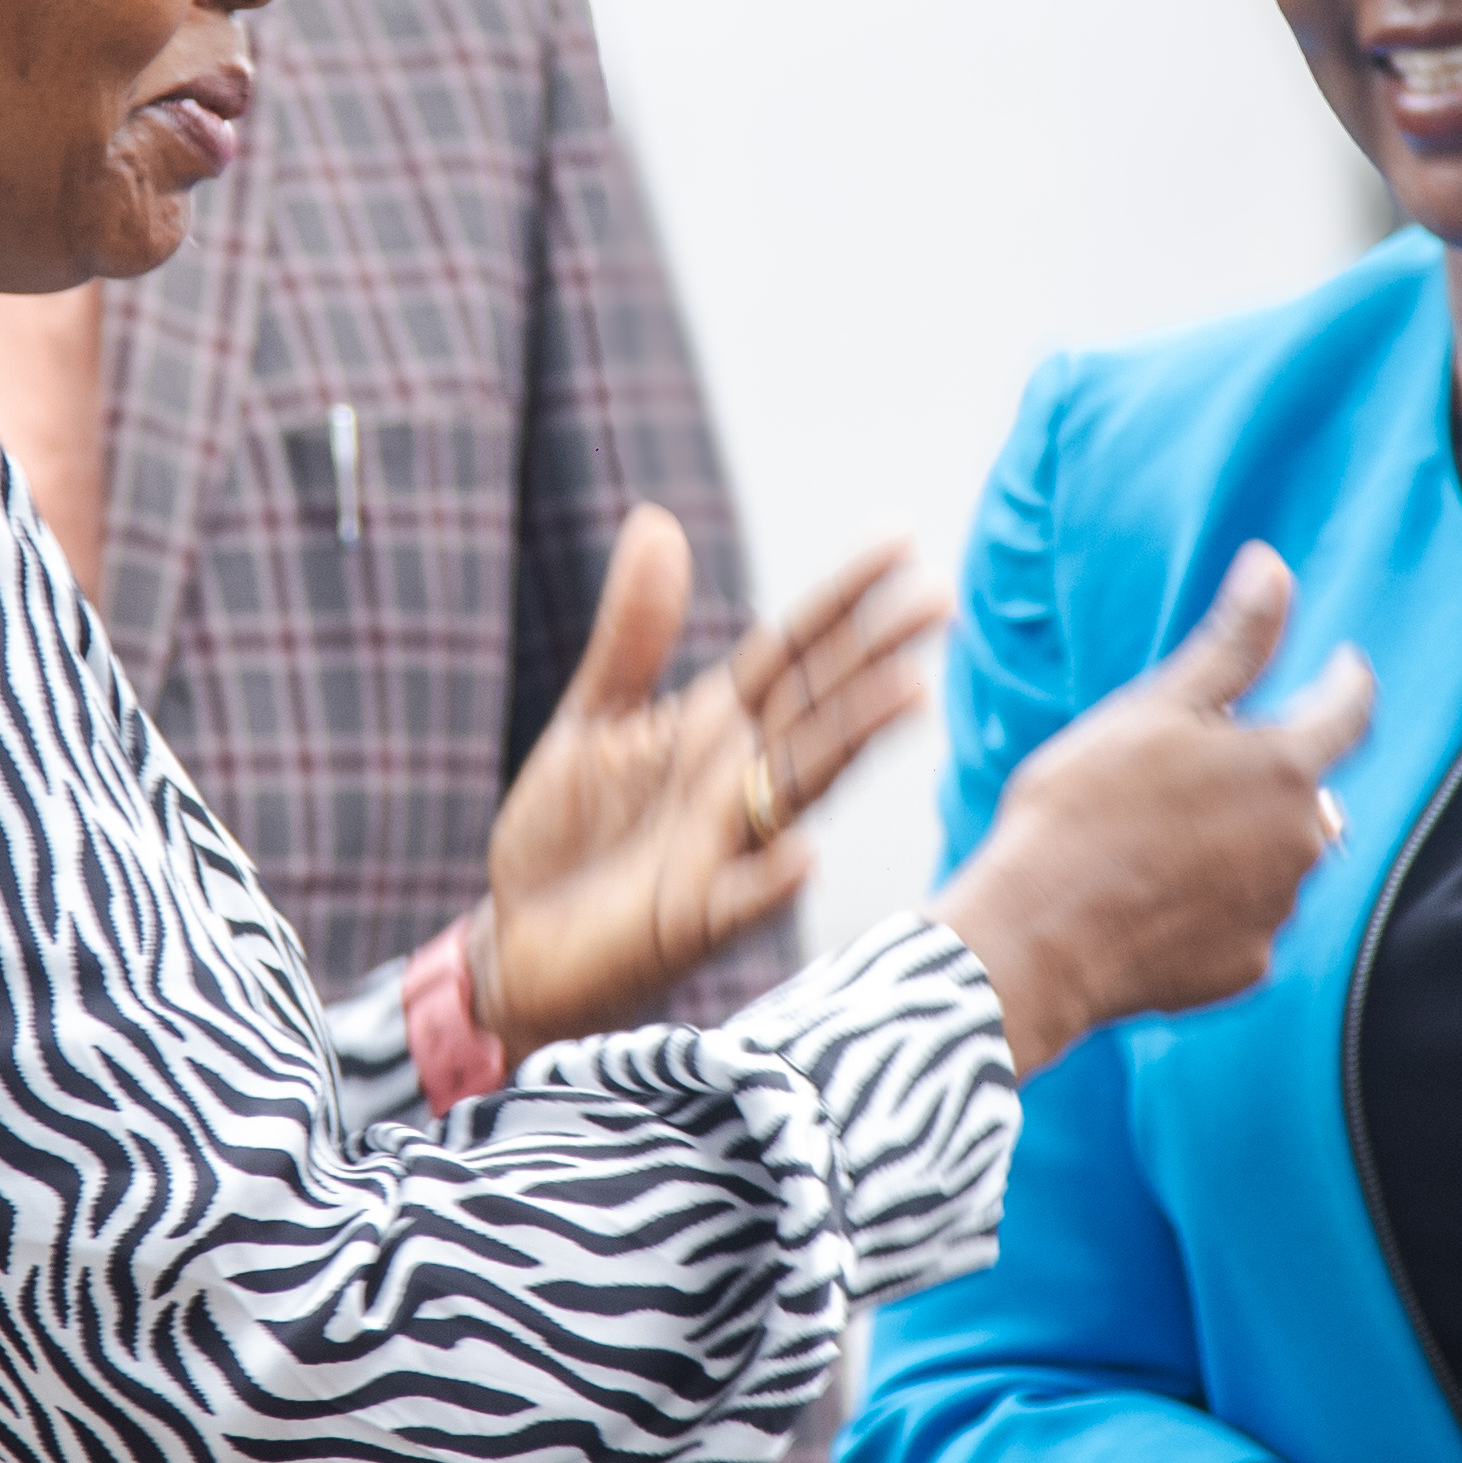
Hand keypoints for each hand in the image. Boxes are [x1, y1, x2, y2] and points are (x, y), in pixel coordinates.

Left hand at [480, 516, 950, 1049]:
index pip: (795, 648)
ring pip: (803, 784)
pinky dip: (773, 877)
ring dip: (854, 741)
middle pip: (820, 705)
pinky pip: (741, 897)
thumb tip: (659, 521)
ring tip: (910, 696)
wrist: (520, 941)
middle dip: (877, 653)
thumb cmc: (568, 832)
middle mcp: (739, 779)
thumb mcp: (594, 715)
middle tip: (941, 599)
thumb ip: (634, 632)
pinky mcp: (694, 918)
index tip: (904, 539)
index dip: (845, 595)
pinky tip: (804, 854)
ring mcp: (725, 847)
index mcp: (718, 723)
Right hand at [927, 550, 1375, 1070]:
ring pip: (1276, 857)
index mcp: (1285, 769)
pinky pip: (1245, 918)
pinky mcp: (1246, 966)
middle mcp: (1301, 843)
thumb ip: (1233, 643)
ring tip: (1158, 837)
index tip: (1343, 663)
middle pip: (1305, 790)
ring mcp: (1277, 910)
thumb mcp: (1156, 709)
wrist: (1034, 939)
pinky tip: (1154, 894)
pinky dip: (1215, 901)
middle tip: (1192, 766)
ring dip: (1240, 840)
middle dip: (1266, 773)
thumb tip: (1274, 567)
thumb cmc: (1083, 811)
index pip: (1350, 709)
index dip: (1347, 679)